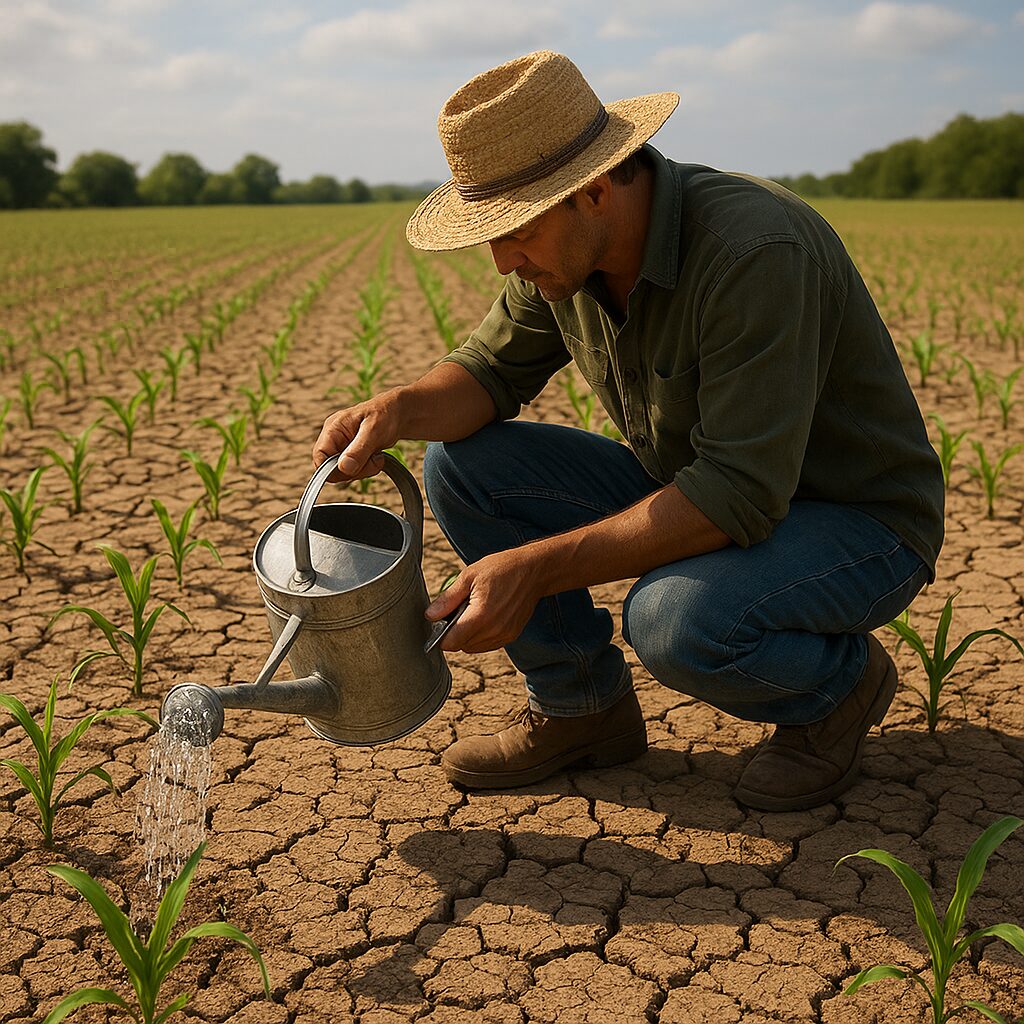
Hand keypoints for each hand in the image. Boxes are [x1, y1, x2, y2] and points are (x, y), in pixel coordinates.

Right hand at [312, 393, 399, 482]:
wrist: (400, 414)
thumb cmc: (386, 414)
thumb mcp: (373, 431)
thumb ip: (358, 450)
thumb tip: (344, 467)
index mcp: (333, 428)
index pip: (319, 457)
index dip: (332, 470)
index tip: (353, 470)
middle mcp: (334, 438)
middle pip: (331, 469)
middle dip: (354, 470)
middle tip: (372, 461)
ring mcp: (342, 447)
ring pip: (343, 472)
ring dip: (362, 470)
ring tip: (376, 456)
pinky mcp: (352, 453)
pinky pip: (353, 470)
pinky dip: (366, 469)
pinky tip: (376, 458)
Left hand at [424, 547, 548, 653]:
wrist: (533, 571)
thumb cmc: (501, 568)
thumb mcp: (469, 576)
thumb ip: (447, 599)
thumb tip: (430, 616)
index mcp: (481, 616)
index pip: (451, 643)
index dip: (440, 636)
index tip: (439, 622)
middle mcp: (494, 630)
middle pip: (461, 646)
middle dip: (454, 634)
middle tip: (457, 611)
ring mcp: (504, 635)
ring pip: (474, 647)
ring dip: (467, 636)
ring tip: (472, 612)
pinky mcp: (511, 635)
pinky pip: (487, 644)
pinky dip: (480, 636)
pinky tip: (484, 617)